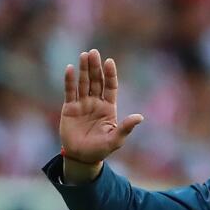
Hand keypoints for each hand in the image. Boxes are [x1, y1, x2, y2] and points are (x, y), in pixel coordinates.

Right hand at [59, 49, 143, 175]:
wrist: (82, 157)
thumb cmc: (101, 149)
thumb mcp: (115, 139)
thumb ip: (126, 127)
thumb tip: (140, 117)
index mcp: (108, 108)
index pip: (110, 87)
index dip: (110, 74)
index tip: (109, 62)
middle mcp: (96, 102)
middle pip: (96, 81)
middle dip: (95, 67)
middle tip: (93, 52)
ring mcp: (82, 104)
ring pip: (83, 83)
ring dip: (83, 69)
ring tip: (84, 55)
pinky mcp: (69, 108)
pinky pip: (70, 91)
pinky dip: (69, 80)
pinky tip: (70, 69)